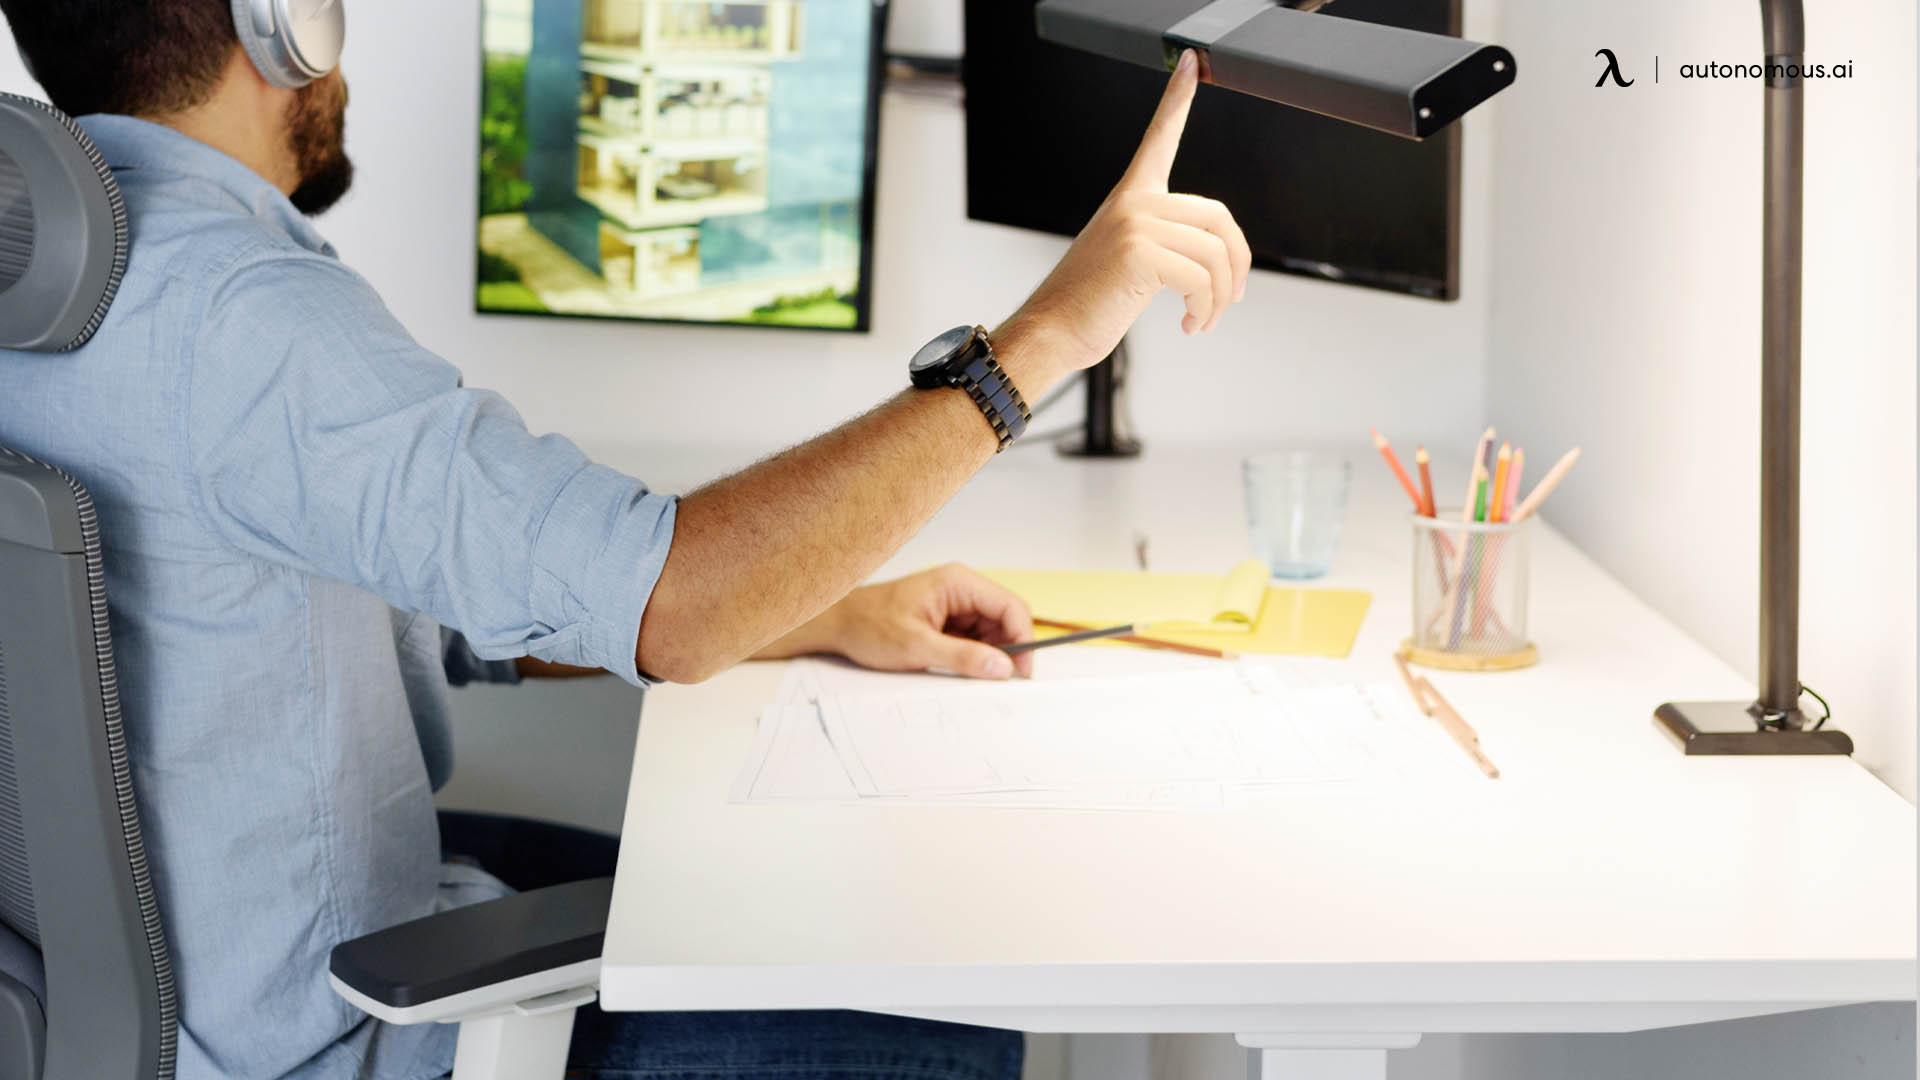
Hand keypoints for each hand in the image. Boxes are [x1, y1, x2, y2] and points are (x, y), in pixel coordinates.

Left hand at [756, 564, 1036, 678]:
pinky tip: (962, 669)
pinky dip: (976, 657)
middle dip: (1009, 650)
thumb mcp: (918, 647)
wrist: (840, 624)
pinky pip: (977, 639)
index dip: (1024, 639)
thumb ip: (963, 657)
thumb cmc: (870, 625)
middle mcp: (963, 588)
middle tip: (1000, 681)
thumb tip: (1002, 667)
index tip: (1022, 672)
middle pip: (1007, 619)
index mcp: (959, 582)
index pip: (1010, 606)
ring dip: (991, 655)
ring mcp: (957, 604)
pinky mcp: (950, 620)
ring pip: (994, 632)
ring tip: (972, 675)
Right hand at [1002, 48, 1251, 379]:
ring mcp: (1135, 223)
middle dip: (1237, 264)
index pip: (1160, 137)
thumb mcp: (1131, 262)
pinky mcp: (1139, 251)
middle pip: (1219, 217)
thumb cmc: (1089, 304)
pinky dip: (1205, 309)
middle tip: (1232, 297)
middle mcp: (1134, 202)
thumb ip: (1168, 243)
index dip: (1178, 98)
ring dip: (1220, 297)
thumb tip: (1222, 262)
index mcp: (1131, 197)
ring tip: (1204, 319)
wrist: (1052, 331)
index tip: (1193, 62)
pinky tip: (1190, 326)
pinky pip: (1201, 279)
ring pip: (1215, 254)